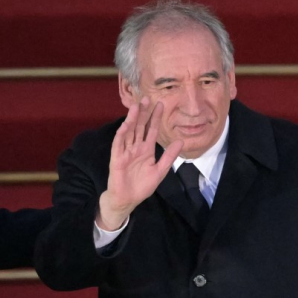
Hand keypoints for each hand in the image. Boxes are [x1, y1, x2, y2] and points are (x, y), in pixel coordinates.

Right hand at [97, 98, 182, 229]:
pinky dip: (122, 133)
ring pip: (129, 131)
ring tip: (137, 106)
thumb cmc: (142, 186)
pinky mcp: (117, 158)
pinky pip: (119, 143)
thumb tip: (180, 141)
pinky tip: (126, 124)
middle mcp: (135, 148)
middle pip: (140, 127)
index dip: (155, 117)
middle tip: (147, 98)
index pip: (151, 130)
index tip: (160, 104)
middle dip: (143, 113)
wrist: (128, 200)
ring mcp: (125, 152)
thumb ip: (169, 156)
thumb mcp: (160, 171)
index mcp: (146, 150)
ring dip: (132, 119)